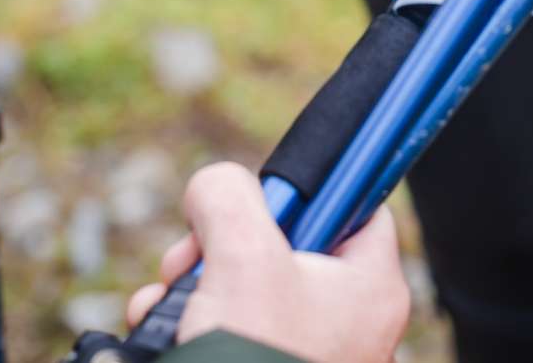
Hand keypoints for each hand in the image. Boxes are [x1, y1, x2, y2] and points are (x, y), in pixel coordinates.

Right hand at [125, 163, 408, 362]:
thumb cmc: (258, 359)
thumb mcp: (243, 257)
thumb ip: (230, 199)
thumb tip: (216, 187)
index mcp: (373, 287)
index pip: (356, 209)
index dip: (304, 195)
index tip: (256, 203)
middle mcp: (350, 323)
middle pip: (284, 250)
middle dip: (220, 249)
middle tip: (189, 261)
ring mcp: (309, 356)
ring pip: (244, 294)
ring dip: (192, 291)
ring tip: (165, 306)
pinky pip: (229, 336)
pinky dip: (189, 328)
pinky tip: (159, 334)